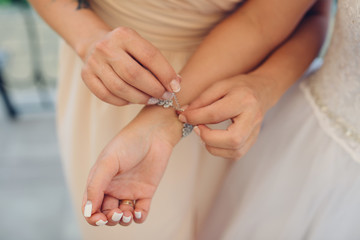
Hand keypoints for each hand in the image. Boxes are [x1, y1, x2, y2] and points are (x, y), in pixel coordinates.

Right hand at [80, 27, 180, 105]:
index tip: (175, 88)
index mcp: (124, 35)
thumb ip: (159, 65)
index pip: (150, 56)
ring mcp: (94, 62)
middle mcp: (106, 47)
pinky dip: (124, 102)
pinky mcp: (86, 76)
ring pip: (120, 89)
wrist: (95, 45)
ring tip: (152, 100)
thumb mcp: (142, 48)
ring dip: (141, 98)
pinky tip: (134, 99)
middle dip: (154, 89)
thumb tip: (176, 85)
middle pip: (134, 75)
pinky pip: (108, 96)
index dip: (165, 74)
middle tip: (164, 97)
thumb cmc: (127, 51)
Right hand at [82, 106, 182, 225]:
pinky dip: (139, 217)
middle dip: (109, 219)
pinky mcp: (145, 192)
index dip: (93, 217)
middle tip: (117, 213)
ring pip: (123, 216)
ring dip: (123, 220)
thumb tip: (87, 211)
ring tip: (128, 213)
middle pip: (106, 214)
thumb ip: (96, 186)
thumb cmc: (127, 144)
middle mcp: (113, 189)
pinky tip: (138, 213)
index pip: (90, 207)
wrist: (154, 134)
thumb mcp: (108, 162)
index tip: (100, 218)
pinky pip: (141, 212)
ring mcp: (129, 191)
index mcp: (99, 182)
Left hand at [179, 74, 271, 160]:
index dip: (195, 117)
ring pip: (234, 151)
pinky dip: (220, 150)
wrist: (262, 91)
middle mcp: (253, 118)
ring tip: (204, 133)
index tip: (183, 116)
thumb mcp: (219, 86)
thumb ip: (201, 100)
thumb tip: (184, 114)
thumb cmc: (239, 87)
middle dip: (208, 137)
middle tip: (197, 128)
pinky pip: (235, 154)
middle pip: (232, 139)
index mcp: (244, 100)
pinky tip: (214, 139)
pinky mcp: (252, 141)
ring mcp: (255, 132)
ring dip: (213, 146)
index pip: (216, 114)